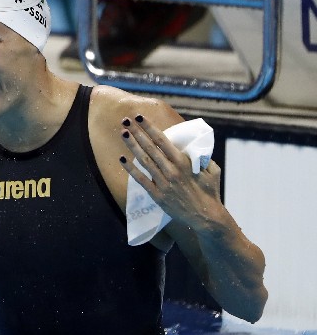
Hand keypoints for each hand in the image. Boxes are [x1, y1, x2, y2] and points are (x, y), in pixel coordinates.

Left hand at [119, 114, 222, 231]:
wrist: (206, 217)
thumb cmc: (210, 192)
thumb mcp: (212, 170)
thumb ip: (201, 157)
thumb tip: (193, 146)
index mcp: (184, 162)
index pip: (162, 140)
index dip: (150, 128)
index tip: (140, 117)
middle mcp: (171, 171)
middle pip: (150, 147)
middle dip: (137, 132)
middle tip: (125, 120)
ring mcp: (163, 183)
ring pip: (144, 161)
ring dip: (132, 146)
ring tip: (122, 134)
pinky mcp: (157, 195)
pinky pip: (141, 180)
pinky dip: (131, 169)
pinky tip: (122, 159)